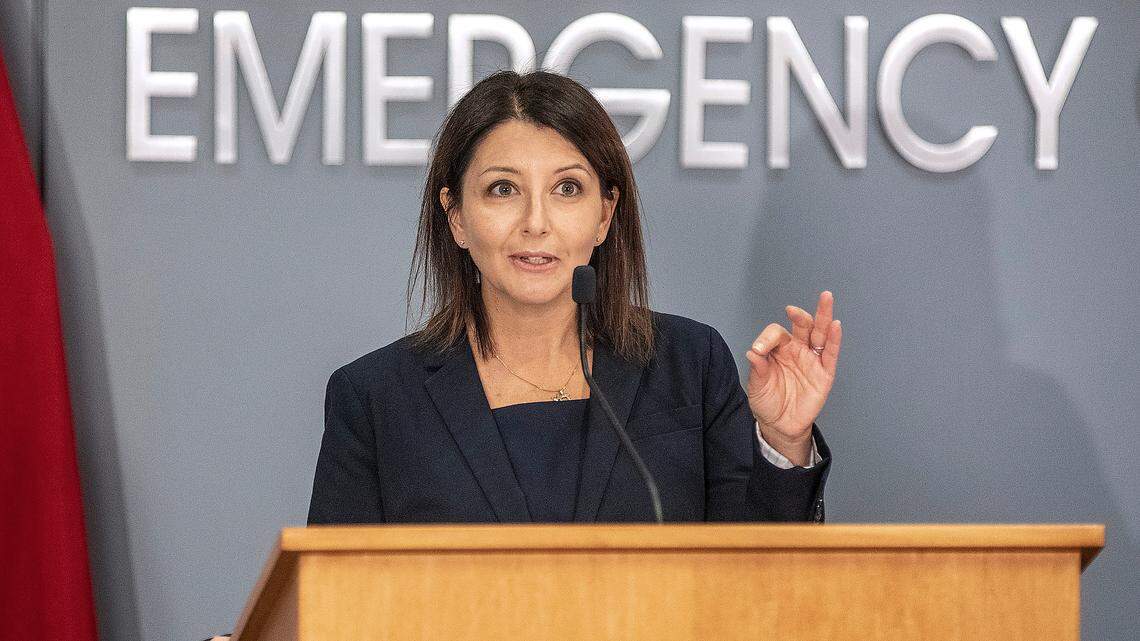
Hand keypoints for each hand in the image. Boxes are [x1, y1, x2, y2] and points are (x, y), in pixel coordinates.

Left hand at [744, 291, 841, 464]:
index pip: (776, 334)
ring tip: (826, 298)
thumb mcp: (757, 386)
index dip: (767, 338)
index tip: (758, 349)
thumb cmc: (768, 401)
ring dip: (823, 316)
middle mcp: (797, 350)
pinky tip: (835, 325)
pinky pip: (831, 354)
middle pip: (802, 326)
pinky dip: (834, 339)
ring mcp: (812, 360)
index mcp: (778, 349)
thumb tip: (753, 353)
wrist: (780, 424)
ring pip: (820, 334)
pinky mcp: (824, 373)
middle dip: (800, 316)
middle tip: (792, 310)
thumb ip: (758, 369)